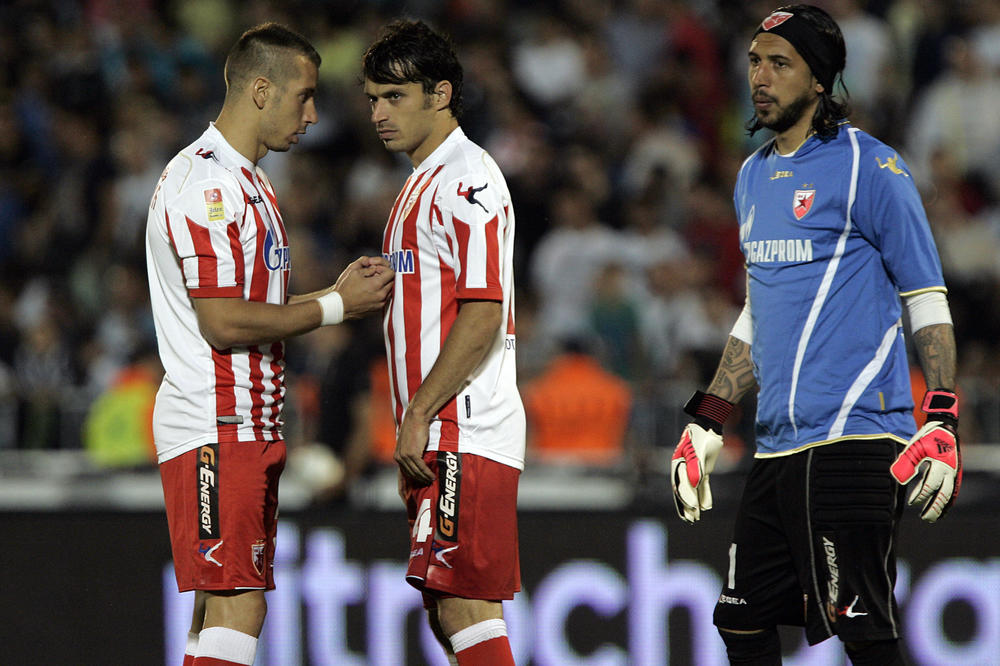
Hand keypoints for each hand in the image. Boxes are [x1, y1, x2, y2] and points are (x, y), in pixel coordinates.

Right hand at [334, 255, 393, 317]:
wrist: (339, 306)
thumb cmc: (345, 289)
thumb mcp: (354, 271)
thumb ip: (367, 265)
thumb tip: (374, 267)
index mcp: (377, 284)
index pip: (391, 273)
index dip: (384, 268)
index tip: (376, 269)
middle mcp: (381, 295)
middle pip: (392, 281)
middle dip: (385, 276)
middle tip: (374, 275)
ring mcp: (380, 303)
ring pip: (390, 291)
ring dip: (384, 285)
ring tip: (372, 284)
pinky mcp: (378, 309)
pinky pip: (385, 299)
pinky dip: (382, 293)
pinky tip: (371, 291)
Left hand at [394, 408, 434, 485]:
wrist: (416, 418)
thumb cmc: (414, 428)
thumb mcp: (408, 443)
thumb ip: (409, 452)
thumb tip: (416, 462)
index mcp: (397, 455)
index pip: (404, 473)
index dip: (412, 480)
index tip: (417, 486)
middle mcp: (399, 457)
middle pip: (410, 474)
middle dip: (420, 480)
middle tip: (428, 483)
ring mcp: (405, 456)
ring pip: (416, 472)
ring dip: (425, 477)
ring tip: (432, 480)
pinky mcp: (412, 454)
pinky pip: (421, 467)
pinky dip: (427, 473)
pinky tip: (432, 476)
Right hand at [671, 423, 723, 523]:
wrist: (709, 425)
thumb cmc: (702, 436)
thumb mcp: (698, 451)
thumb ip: (695, 467)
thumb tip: (695, 484)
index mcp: (678, 463)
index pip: (680, 484)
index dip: (685, 498)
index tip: (691, 509)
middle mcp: (683, 468)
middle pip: (683, 490)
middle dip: (686, 506)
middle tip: (690, 519)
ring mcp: (693, 469)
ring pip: (693, 489)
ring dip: (695, 503)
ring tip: (696, 518)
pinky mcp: (702, 468)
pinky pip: (702, 485)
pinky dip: (704, 495)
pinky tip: (706, 506)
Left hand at [890, 389, 960, 522]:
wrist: (944, 428)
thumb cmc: (927, 437)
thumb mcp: (914, 447)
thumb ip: (906, 463)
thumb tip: (899, 481)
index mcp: (939, 465)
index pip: (930, 486)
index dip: (920, 496)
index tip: (911, 503)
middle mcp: (949, 471)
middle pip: (943, 495)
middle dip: (934, 508)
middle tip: (924, 518)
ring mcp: (954, 473)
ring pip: (949, 495)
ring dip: (941, 508)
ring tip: (932, 518)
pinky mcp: (954, 473)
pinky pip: (953, 491)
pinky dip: (948, 502)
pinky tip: (942, 510)